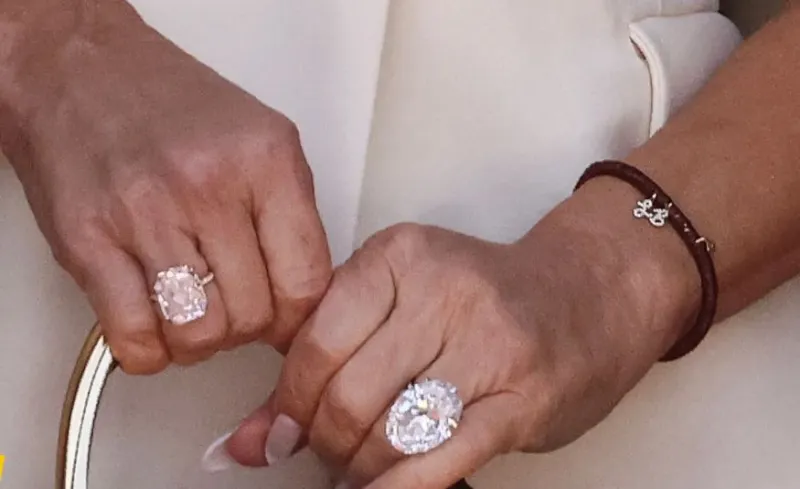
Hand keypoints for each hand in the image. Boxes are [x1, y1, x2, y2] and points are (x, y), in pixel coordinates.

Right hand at [1, 4, 330, 372]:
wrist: (82, 71)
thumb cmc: (176, 108)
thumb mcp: (264, 139)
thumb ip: (292, 215)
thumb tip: (306, 300)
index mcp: (266, 161)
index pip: (306, 281)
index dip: (300, 319)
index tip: (286, 320)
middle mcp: (208, 186)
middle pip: (253, 315)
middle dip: (246, 329)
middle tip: (233, 308)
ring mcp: (144, 214)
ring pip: (198, 334)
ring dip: (198, 343)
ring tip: (192, 314)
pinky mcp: (88, 241)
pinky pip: (134, 336)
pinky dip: (148, 351)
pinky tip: (153, 325)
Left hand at [223, 185, 695, 487]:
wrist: (587, 293)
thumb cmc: (485, 296)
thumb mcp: (401, 298)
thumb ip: (326, 354)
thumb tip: (252, 437)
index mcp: (400, 254)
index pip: (316, 344)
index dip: (288, 403)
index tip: (279, 431)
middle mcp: (444, 292)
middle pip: (349, 395)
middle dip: (324, 442)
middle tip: (325, 452)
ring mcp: (490, 344)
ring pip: (390, 434)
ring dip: (360, 469)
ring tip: (359, 468)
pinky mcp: (522, 399)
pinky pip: (440, 462)